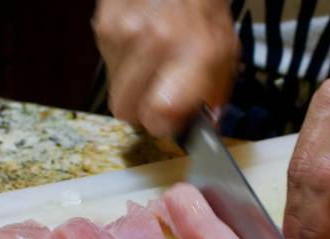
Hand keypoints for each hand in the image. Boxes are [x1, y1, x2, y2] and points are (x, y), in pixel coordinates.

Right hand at [92, 0, 238, 136]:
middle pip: (125, 110)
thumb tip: (201, 133)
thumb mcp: (225, 57)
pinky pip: (107, 65)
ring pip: (114, 90)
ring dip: (132, 85)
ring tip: (152, 63)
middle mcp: (156, 41)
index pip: (158, 115)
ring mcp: (124, 32)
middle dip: (141, 110)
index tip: (168, 121)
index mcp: (194, 54)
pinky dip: (123, 63)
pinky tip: (140, 45)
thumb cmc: (204, 14)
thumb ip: (213, 99)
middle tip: (158, 95)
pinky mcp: (104, 24)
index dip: (160, 126)